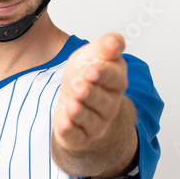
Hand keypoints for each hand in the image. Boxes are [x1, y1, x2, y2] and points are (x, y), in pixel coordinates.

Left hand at [53, 33, 128, 152]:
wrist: (74, 97)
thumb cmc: (86, 74)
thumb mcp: (94, 54)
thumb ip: (105, 46)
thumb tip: (114, 42)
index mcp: (115, 81)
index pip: (114, 78)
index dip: (104, 74)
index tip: (91, 70)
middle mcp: (109, 104)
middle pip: (103, 101)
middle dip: (91, 94)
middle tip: (79, 86)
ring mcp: (96, 122)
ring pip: (90, 120)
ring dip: (81, 113)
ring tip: (72, 104)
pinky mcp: (81, 136)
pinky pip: (77, 136)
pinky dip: (70, 131)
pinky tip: (64, 123)